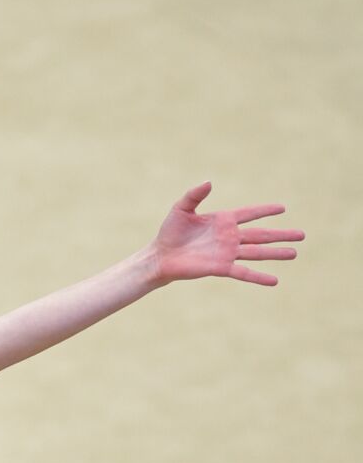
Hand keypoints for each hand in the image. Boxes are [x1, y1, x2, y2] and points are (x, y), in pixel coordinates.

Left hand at [148, 180, 303, 285]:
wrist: (160, 256)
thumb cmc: (170, 232)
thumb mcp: (181, 209)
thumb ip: (194, 194)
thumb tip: (209, 182)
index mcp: (223, 221)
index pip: (249, 214)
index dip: (265, 210)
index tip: (282, 208)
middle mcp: (229, 237)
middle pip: (261, 234)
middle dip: (281, 234)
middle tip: (302, 235)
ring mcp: (227, 253)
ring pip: (257, 252)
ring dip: (276, 253)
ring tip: (294, 253)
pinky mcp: (220, 267)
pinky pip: (243, 272)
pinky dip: (259, 277)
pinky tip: (274, 280)